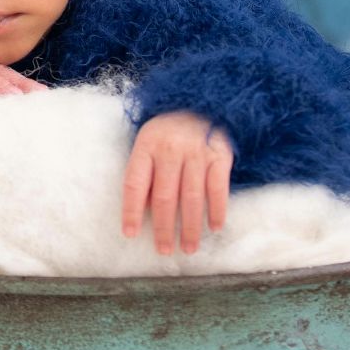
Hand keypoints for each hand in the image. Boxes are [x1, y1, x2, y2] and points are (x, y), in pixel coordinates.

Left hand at [123, 111, 232, 254]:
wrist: (205, 99)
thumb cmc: (171, 129)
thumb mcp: (150, 142)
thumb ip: (145, 171)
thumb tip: (141, 211)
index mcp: (147, 145)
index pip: (135, 183)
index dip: (131, 211)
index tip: (130, 234)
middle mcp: (170, 149)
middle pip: (164, 196)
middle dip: (164, 228)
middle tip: (165, 250)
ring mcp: (196, 152)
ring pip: (191, 197)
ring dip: (191, 227)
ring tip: (189, 248)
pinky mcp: (220, 155)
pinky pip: (217, 188)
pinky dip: (217, 210)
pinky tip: (214, 227)